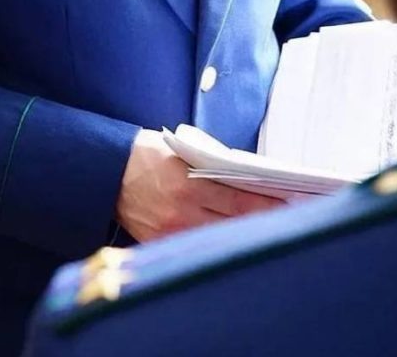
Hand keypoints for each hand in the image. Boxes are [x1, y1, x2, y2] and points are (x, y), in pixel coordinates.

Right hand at [116, 129, 284, 242]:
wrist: (105, 171)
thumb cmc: (146, 154)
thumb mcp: (182, 151)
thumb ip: (212, 166)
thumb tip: (249, 180)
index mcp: (188, 183)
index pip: (240, 198)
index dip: (268, 204)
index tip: (291, 204)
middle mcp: (181, 210)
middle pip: (235, 222)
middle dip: (264, 220)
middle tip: (291, 218)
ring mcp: (170, 231)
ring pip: (218, 237)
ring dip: (244, 234)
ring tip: (268, 231)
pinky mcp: (159, 242)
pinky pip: (194, 245)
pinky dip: (215, 242)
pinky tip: (233, 240)